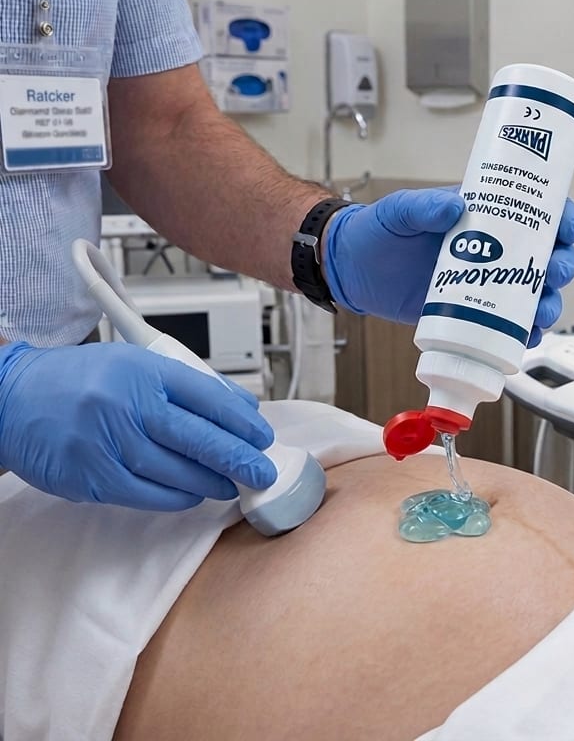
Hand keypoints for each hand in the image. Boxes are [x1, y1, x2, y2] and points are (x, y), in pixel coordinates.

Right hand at [0, 341, 276, 510]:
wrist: (12, 399)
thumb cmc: (80, 380)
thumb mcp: (136, 364)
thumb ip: (189, 385)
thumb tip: (241, 409)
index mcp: (144, 371)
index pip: (209, 397)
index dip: (242, 422)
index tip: (262, 436)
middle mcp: (127, 405)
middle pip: (198, 437)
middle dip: (239, 458)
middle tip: (262, 471)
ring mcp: (107, 443)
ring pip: (176, 471)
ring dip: (212, 482)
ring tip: (233, 484)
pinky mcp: (90, 476)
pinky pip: (147, 494)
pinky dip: (177, 497)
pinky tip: (193, 495)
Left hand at [322, 187, 573, 344]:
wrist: (351, 269)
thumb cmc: (378, 230)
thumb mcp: (400, 210)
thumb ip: (423, 206)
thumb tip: (453, 206)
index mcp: (486, 214)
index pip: (537, 212)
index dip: (563, 219)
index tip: (569, 229)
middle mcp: (495, 247)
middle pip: (547, 256)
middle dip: (561, 266)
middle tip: (552, 273)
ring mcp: (487, 282)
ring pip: (535, 293)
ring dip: (549, 304)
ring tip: (540, 314)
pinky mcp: (473, 312)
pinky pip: (510, 324)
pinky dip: (524, 333)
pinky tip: (527, 337)